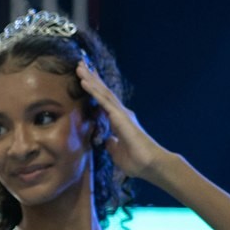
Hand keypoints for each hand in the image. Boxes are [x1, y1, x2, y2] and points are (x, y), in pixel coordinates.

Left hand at [75, 61, 178, 185]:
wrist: (149, 165)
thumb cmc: (135, 160)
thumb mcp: (117, 151)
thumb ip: (111, 143)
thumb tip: (107, 140)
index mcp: (118, 120)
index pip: (103, 101)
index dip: (94, 89)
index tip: (84, 78)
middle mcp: (120, 113)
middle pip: (103, 92)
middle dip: (91, 78)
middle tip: (80, 64)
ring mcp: (121, 113)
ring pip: (102, 92)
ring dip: (90, 79)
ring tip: (80, 67)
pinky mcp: (120, 117)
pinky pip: (104, 101)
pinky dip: (93, 91)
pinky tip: (84, 82)